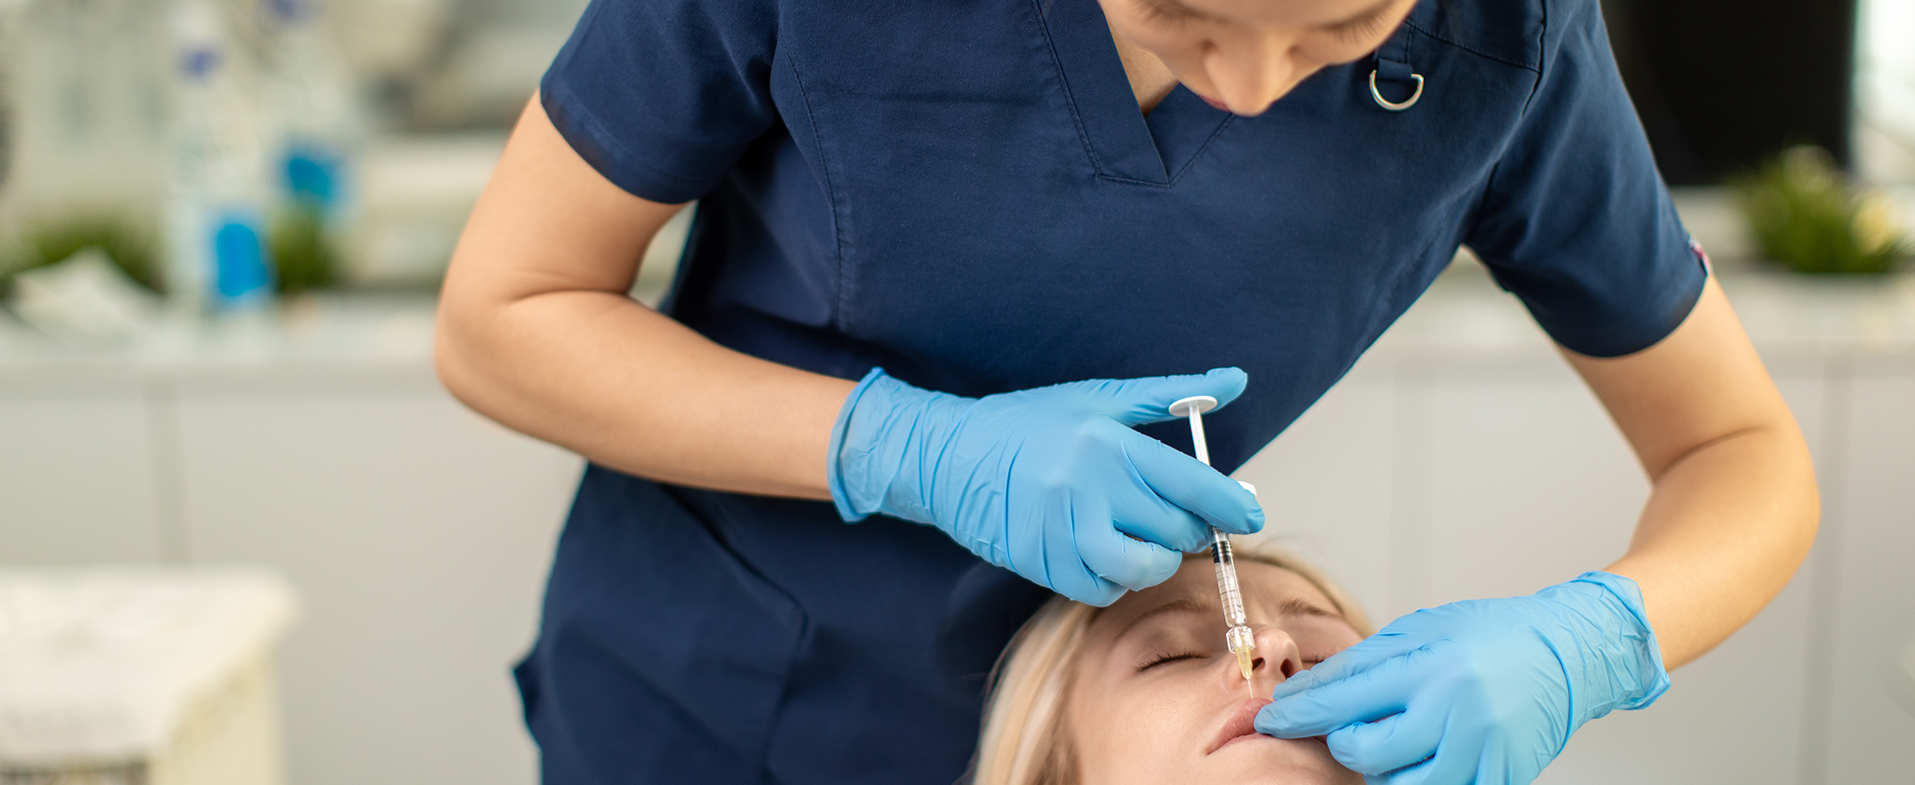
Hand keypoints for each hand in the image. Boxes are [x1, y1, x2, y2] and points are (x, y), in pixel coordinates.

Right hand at [828, 367, 1262, 604]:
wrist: (949, 457)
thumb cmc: (1027, 424)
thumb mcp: (1099, 398)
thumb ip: (1170, 394)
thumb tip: (1235, 380)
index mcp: (1109, 443)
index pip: (1194, 485)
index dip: (1233, 505)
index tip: (1250, 514)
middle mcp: (1088, 489)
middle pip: (1174, 531)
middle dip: (1191, 530)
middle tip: (1182, 518)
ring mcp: (1062, 530)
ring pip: (1142, 568)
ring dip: (1156, 561)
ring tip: (1147, 540)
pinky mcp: (1041, 563)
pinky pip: (1101, 588)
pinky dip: (1115, 579)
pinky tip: (1108, 554)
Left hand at [1255, 572, 1669, 783]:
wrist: (1567, 653)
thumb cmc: (1490, 634)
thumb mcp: (1419, 632)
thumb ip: (1363, 664)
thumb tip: (1305, 692)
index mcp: (1431, 666)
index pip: (1342, 698)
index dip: (1298, 712)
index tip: (1273, 718)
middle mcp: (1455, 711)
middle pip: (1364, 750)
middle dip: (1342, 741)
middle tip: (1344, 727)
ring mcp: (1478, 750)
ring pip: (1396, 783)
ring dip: (1378, 766)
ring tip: (1388, 738)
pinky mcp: (1497, 776)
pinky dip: (1416, 778)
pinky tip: (1418, 753)